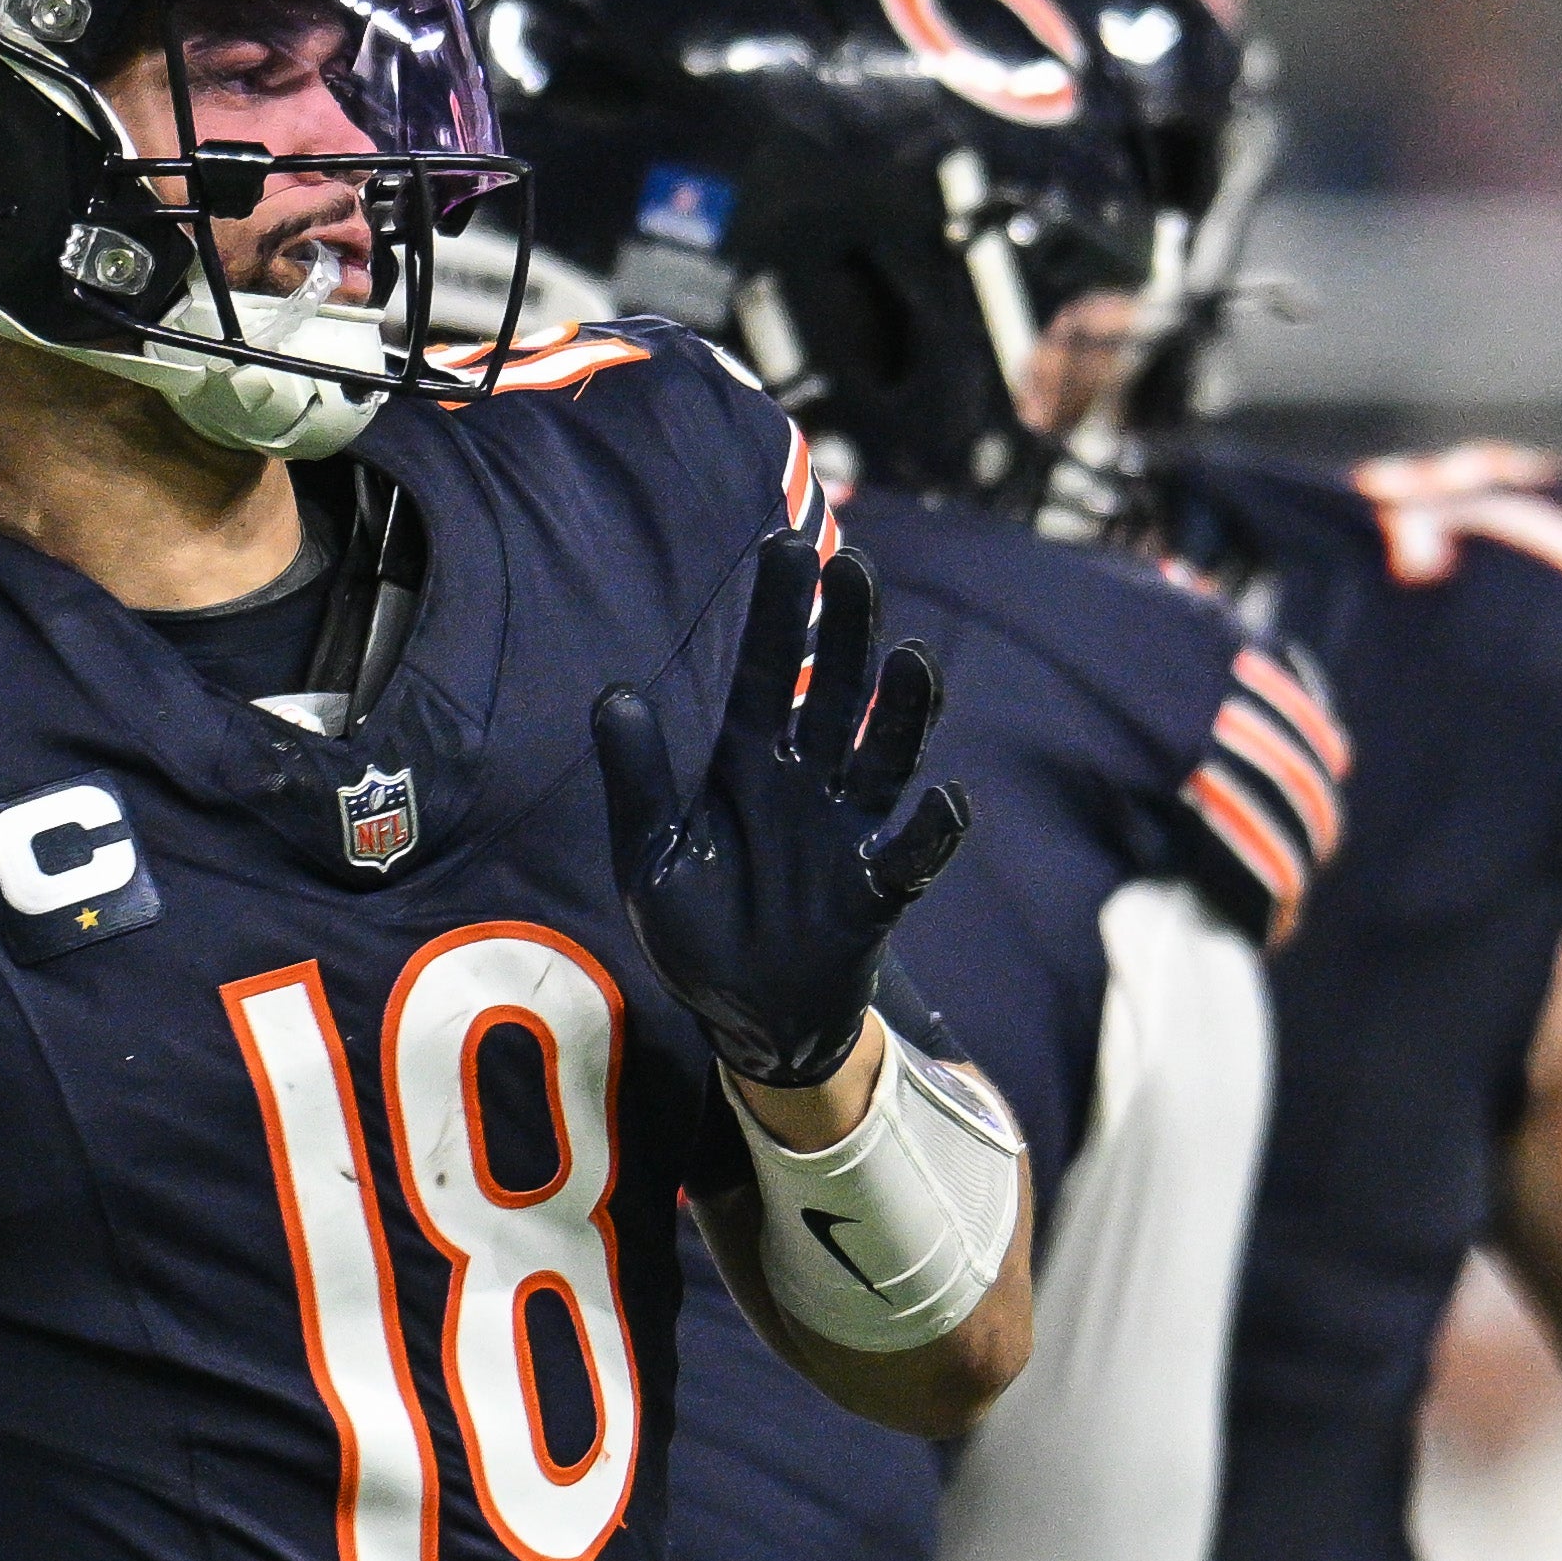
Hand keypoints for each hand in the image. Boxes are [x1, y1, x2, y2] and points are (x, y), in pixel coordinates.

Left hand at [592, 533, 969, 1093]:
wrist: (746, 1016)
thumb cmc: (697, 930)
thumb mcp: (649, 857)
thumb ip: (637, 781)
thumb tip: (614, 695)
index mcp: (748, 765)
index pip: (768, 672)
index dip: (778, 613)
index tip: (787, 543)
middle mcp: (805, 784)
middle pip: (836, 692)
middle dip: (846, 632)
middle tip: (855, 566)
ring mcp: (847, 832)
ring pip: (883, 754)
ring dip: (900, 709)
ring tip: (909, 658)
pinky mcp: (876, 891)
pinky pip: (911, 855)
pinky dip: (930, 830)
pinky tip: (947, 799)